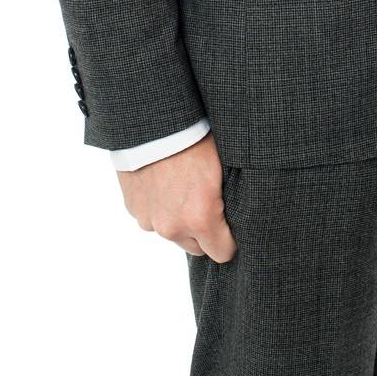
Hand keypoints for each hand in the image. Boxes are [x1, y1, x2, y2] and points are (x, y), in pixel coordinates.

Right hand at [116, 132, 236, 261]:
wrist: (152, 122)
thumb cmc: (194, 137)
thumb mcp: (223, 165)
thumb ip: (228, 198)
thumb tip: (242, 208)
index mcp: (200, 219)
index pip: (222, 253)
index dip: (230, 240)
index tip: (232, 224)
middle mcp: (173, 227)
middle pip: (196, 247)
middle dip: (205, 231)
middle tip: (209, 201)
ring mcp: (150, 219)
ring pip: (172, 232)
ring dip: (180, 219)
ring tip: (185, 187)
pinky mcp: (134, 209)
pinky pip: (153, 217)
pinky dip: (160, 207)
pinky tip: (165, 182)